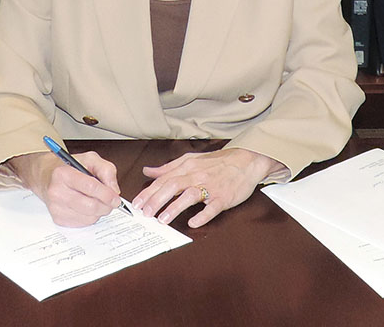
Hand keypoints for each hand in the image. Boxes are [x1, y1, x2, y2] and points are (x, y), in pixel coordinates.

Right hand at [9, 150, 122, 226]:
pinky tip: (87, 206)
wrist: (46, 176)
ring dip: (99, 211)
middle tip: (112, 201)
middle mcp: (57, 192)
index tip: (116, 198)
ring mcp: (56, 207)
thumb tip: (114, 190)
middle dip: (106, 205)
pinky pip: (83, 223)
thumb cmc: (69, 167)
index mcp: (63, 174)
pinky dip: (91, 216)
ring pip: (89, 217)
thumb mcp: (89, 159)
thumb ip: (106, 170)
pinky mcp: (58, 219)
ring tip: (97, 200)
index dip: (107, 194)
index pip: (90, 187)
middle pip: (90, 206)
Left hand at [133, 147, 278, 228]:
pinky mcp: (224, 197)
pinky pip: (212, 207)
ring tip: (162, 219)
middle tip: (145, 213)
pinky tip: (194, 223)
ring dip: (175, 207)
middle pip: (173, 186)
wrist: (246, 161)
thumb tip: (148, 171)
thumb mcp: (191, 160)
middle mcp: (196, 175)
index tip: (137, 204)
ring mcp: (211, 186)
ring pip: (190, 195)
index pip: (163, 180)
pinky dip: (203, 215)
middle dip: (156, 200)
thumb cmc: (218, 162)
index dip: (149, 192)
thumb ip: (168, 167)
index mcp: (187, 167)